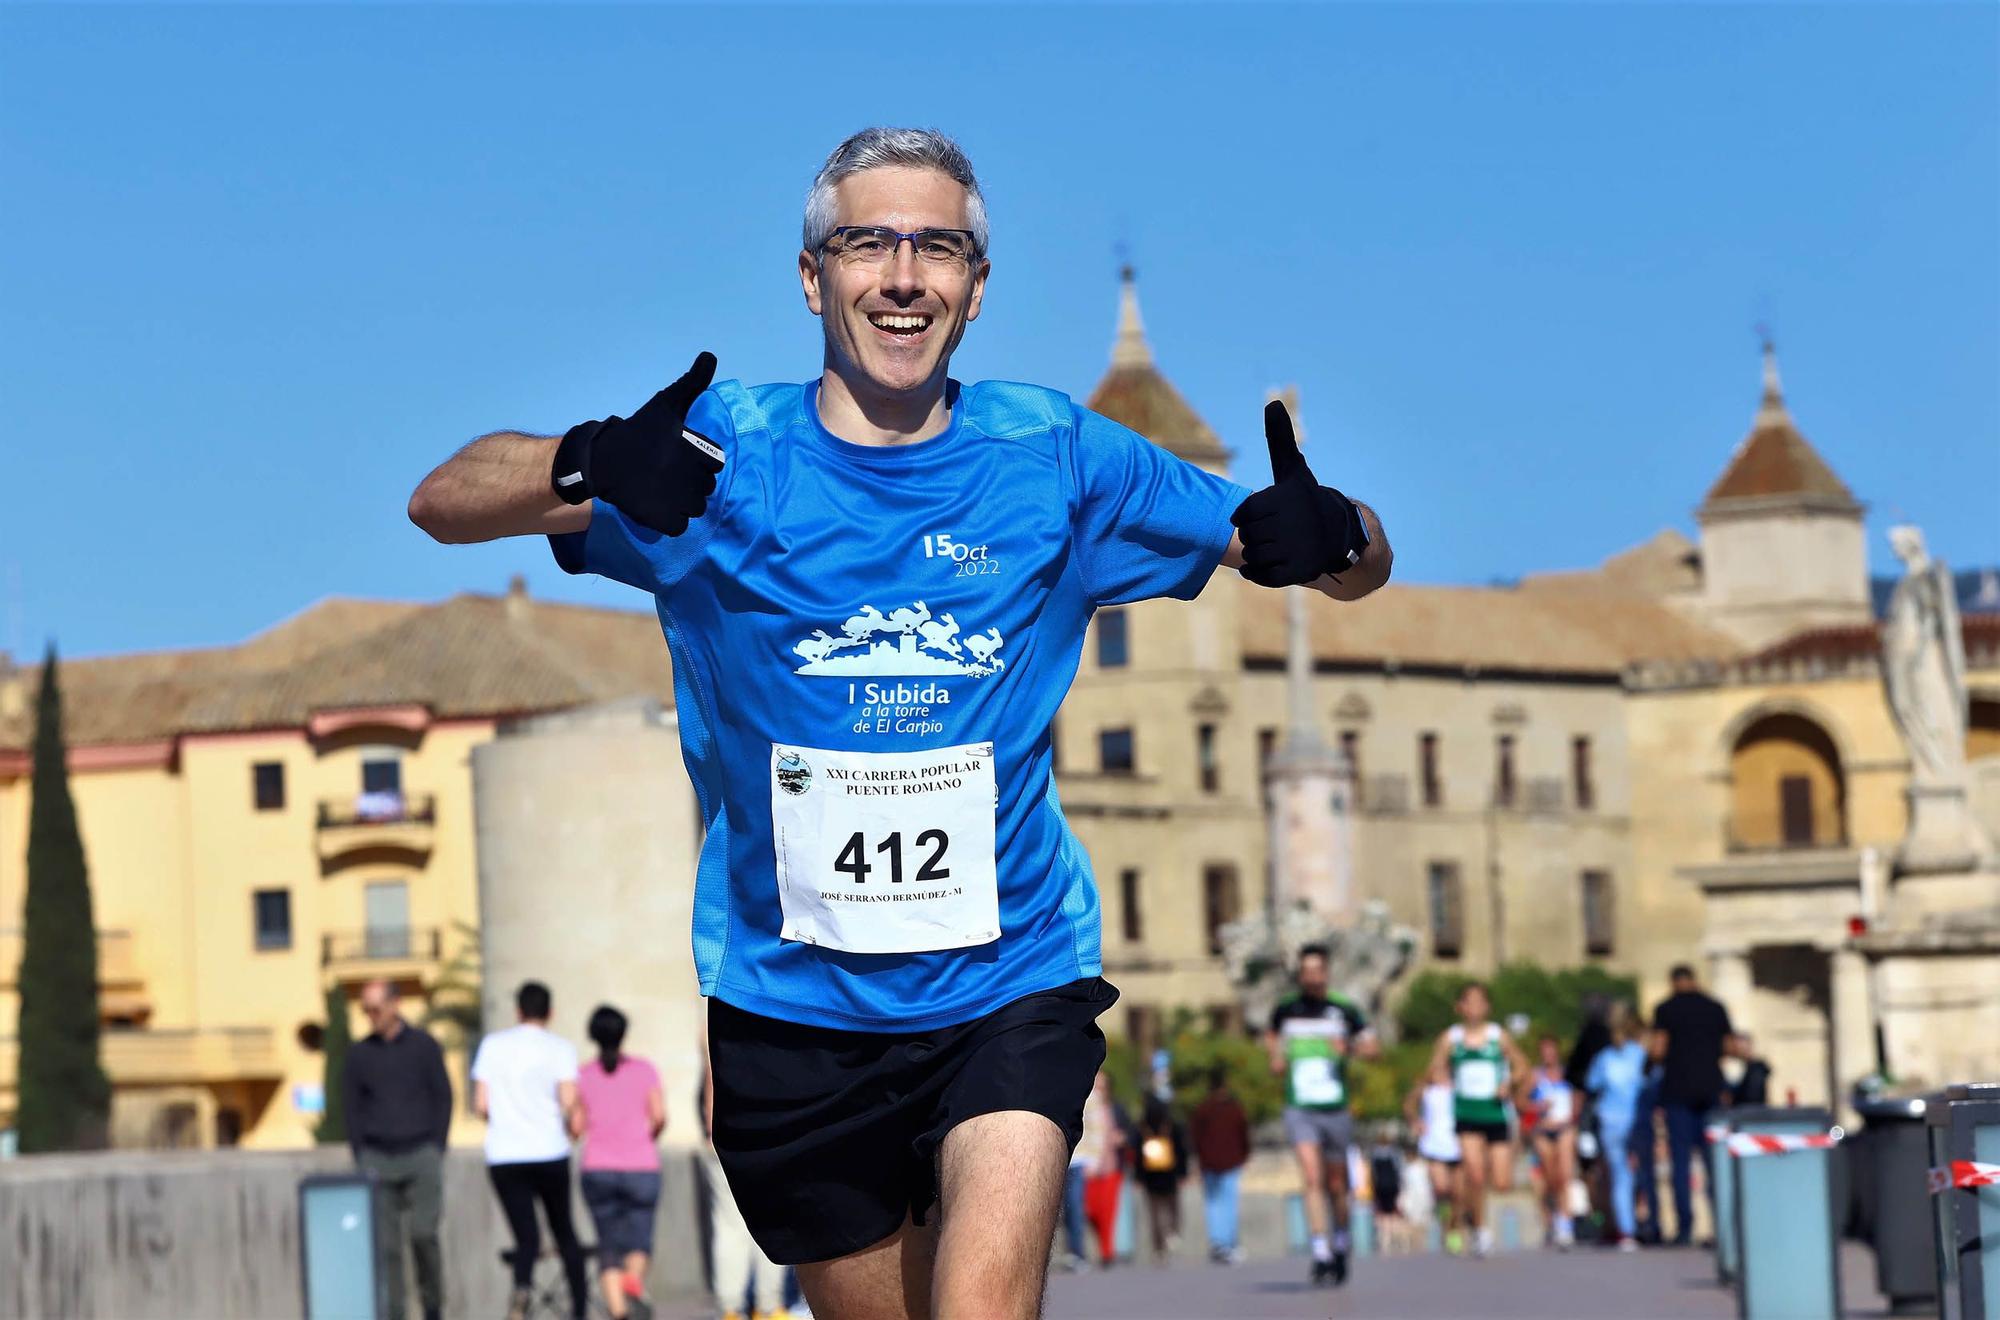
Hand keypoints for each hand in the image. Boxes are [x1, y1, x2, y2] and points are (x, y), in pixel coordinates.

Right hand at [551, 351, 722, 535]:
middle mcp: (692, 478)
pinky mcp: (665, 521)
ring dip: (681, 502)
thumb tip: (710, 356)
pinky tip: (656, 505)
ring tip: (659, 488)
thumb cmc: (639, 432)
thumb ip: (692, 383)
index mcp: (698, 452)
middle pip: (705, 488)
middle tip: (663, 472)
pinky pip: (680, 526)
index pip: (713, 464)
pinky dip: (670, 520)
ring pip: (695, 508)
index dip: (697, 461)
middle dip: (688, 481)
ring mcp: (679, 501)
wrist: (604, 460)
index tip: (675, 455)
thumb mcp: (668, 404)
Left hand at [1229, 398, 1365, 587]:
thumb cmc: (1306, 502)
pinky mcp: (1300, 572)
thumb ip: (1280, 440)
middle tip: (1275, 533)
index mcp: (1284, 498)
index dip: (1250, 517)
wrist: (1340, 536)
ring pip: (1253, 556)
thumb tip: (1272, 402)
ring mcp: (1297, 549)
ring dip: (1258, 555)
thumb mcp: (1293, 471)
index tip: (1267, 515)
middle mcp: (1292, 523)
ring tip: (1275, 547)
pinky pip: (1262, 576)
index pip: (1243, 514)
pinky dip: (1258, 573)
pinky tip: (1265, 565)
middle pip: (1247, 536)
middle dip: (1256, 536)